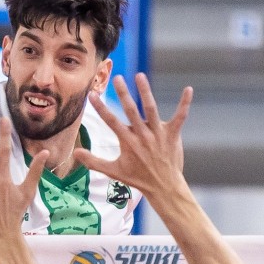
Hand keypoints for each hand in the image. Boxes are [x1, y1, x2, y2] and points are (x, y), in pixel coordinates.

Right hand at [72, 73, 193, 202]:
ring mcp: (158, 134)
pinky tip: (188, 89)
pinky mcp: (172, 134)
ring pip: (151, 109)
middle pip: (130, 110)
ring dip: (145, 92)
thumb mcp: (113, 171)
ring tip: (139, 76)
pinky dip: (184, 103)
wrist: (163, 187)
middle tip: (117, 78)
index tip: (92, 95)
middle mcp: (142, 135)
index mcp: (127, 142)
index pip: (110, 121)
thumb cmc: (137, 179)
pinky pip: (180, 116)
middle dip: (123, 93)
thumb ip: (93, 161)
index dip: (100, 108)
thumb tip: (76, 152)